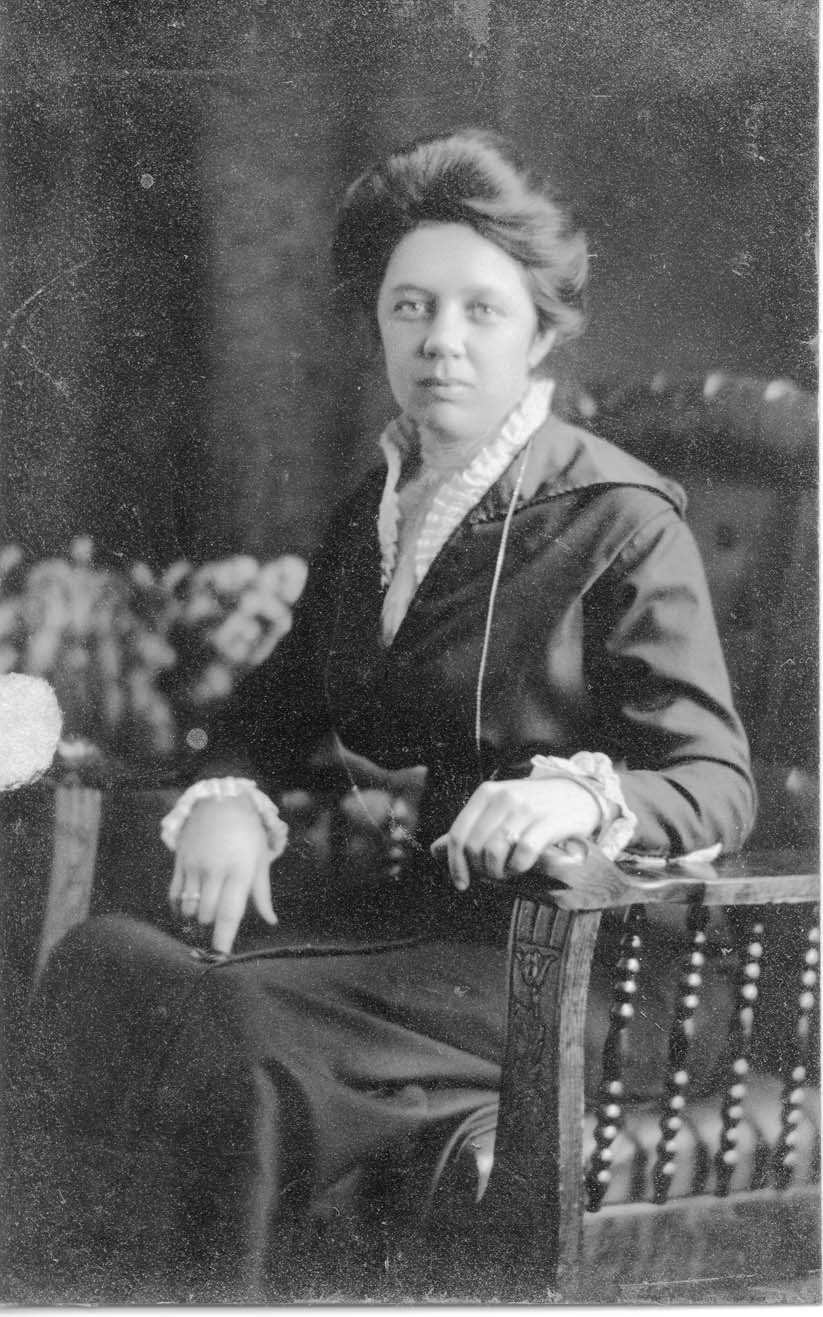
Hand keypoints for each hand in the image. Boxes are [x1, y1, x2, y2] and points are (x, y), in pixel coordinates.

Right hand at [167, 795, 279, 953]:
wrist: (221, 801)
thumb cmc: (247, 834)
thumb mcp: (260, 860)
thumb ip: (262, 893)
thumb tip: (270, 920)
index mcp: (241, 870)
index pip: (230, 913)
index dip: (224, 939)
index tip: (221, 958)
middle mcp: (216, 870)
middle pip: (208, 915)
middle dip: (213, 923)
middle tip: (221, 913)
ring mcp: (194, 865)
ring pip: (189, 908)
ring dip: (196, 916)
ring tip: (205, 906)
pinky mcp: (179, 861)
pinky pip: (174, 895)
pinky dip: (179, 907)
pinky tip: (187, 904)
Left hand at [432, 777, 602, 891]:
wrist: (578, 794)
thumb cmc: (533, 807)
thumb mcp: (498, 811)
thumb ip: (469, 830)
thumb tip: (436, 851)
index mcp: (486, 794)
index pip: (458, 835)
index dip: (455, 865)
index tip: (462, 883)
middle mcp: (503, 797)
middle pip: (474, 848)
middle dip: (480, 870)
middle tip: (493, 875)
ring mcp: (526, 809)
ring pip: (494, 852)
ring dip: (499, 871)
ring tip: (508, 871)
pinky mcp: (548, 822)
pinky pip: (522, 854)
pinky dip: (518, 867)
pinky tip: (522, 866)